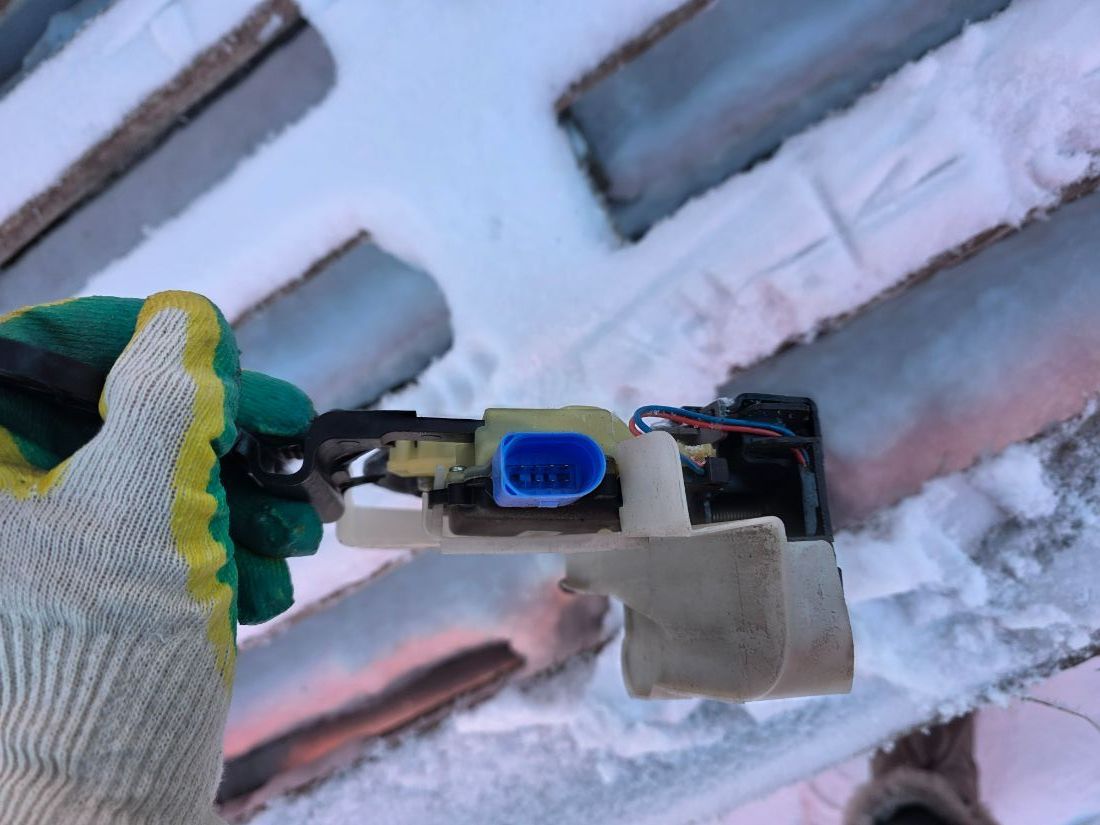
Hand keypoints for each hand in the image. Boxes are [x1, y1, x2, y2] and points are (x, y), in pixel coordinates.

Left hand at [0, 291, 321, 822]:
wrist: (101, 800)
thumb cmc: (101, 650)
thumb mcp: (144, 497)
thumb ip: (168, 391)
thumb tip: (184, 319)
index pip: (43, 346)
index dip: (136, 335)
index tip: (214, 351)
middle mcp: (8, 500)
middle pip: (119, 415)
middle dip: (221, 431)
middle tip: (291, 431)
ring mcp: (51, 550)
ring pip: (156, 479)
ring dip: (241, 497)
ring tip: (293, 533)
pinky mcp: (96, 593)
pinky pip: (164, 539)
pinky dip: (225, 551)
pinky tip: (265, 581)